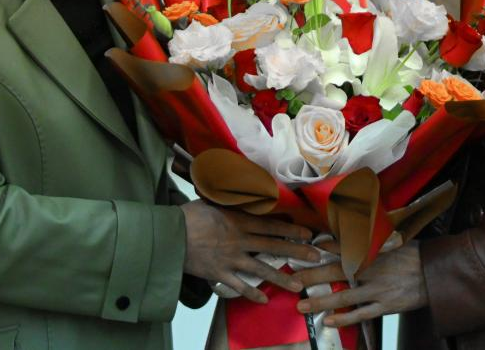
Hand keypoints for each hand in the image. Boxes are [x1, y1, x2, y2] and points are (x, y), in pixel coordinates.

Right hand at [181, 201, 320, 303]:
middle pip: (273, 246)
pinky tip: (264, 299)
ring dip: (281, 278)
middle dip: (296, 251)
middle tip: (315, 257)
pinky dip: (252, 293)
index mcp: (238, 221)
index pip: (271, 225)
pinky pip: (239, 286)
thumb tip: (239, 185)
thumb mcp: (211, 200)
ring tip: (298, 286)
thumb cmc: (188, 215)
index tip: (309, 233)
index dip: (292, 230)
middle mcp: (239, 240)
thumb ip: (228, 198)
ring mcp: (230, 259)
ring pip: (261, 269)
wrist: (169, 236)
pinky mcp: (219, 273)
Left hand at [293, 241, 427, 327]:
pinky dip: (344, 318)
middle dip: (311, 275)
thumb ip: (370, 235)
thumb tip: (352, 223)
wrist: (434, 273)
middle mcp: (371, 268)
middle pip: (335, 271)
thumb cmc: (411, 254)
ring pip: (343, 296)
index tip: (302, 247)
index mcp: (371, 249)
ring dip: (320, 301)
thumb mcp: (391, 238)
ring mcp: (377, 288)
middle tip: (292, 280)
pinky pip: (360, 313)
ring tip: (301, 305)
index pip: (341, 245)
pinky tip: (328, 320)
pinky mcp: (385, 305)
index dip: (320, 246)